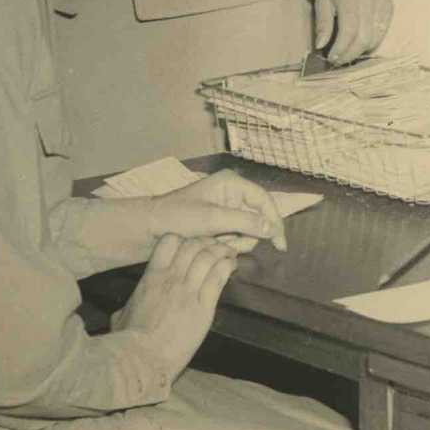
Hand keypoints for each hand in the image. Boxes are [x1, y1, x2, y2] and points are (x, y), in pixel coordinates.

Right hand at [110, 233, 242, 380]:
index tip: (190, 246)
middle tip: (214, 249)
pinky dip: (227, 267)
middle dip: (207, 243)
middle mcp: (171, 279)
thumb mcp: (120, 318)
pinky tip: (232, 267)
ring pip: (209, 256)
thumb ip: (127, 308)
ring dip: (221, 252)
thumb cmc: (128, 343)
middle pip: (194, 245)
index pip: (170, 241)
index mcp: (151, 278)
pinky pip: (219, 277)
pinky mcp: (204, 308)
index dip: (183, 239)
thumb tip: (122, 312)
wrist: (142, 360)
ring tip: (228, 255)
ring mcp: (188, 292)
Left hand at [147, 167, 286, 252]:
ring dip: (236, 242)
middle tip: (228, 245)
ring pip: (247, 229)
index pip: (264, 201)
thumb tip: (272, 229)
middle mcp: (232, 193)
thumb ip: (245, 223)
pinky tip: (213, 245)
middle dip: (246, 235)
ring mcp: (225, 208)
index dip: (275, 222)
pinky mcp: (218, 221)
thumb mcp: (212, 219)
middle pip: (257, 217)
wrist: (148, 229)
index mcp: (232, 183)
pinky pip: (235, 234)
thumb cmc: (178, 218)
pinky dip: (228, 243)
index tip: (280, 245)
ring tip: (216, 244)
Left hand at [311, 0, 393, 65]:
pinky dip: (372, 42)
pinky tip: (360, 42)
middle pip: (364, 37)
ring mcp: (382, 2)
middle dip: (351, 54)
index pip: (349, 30)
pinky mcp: (389, 6)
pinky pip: (383, 32)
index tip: (333, 58)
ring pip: (375, 37)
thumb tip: (321, 46)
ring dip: (361, 50)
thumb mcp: (322, 1)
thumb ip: (322, 24)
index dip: (342, 48)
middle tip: (340, 60)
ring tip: (348, 52)